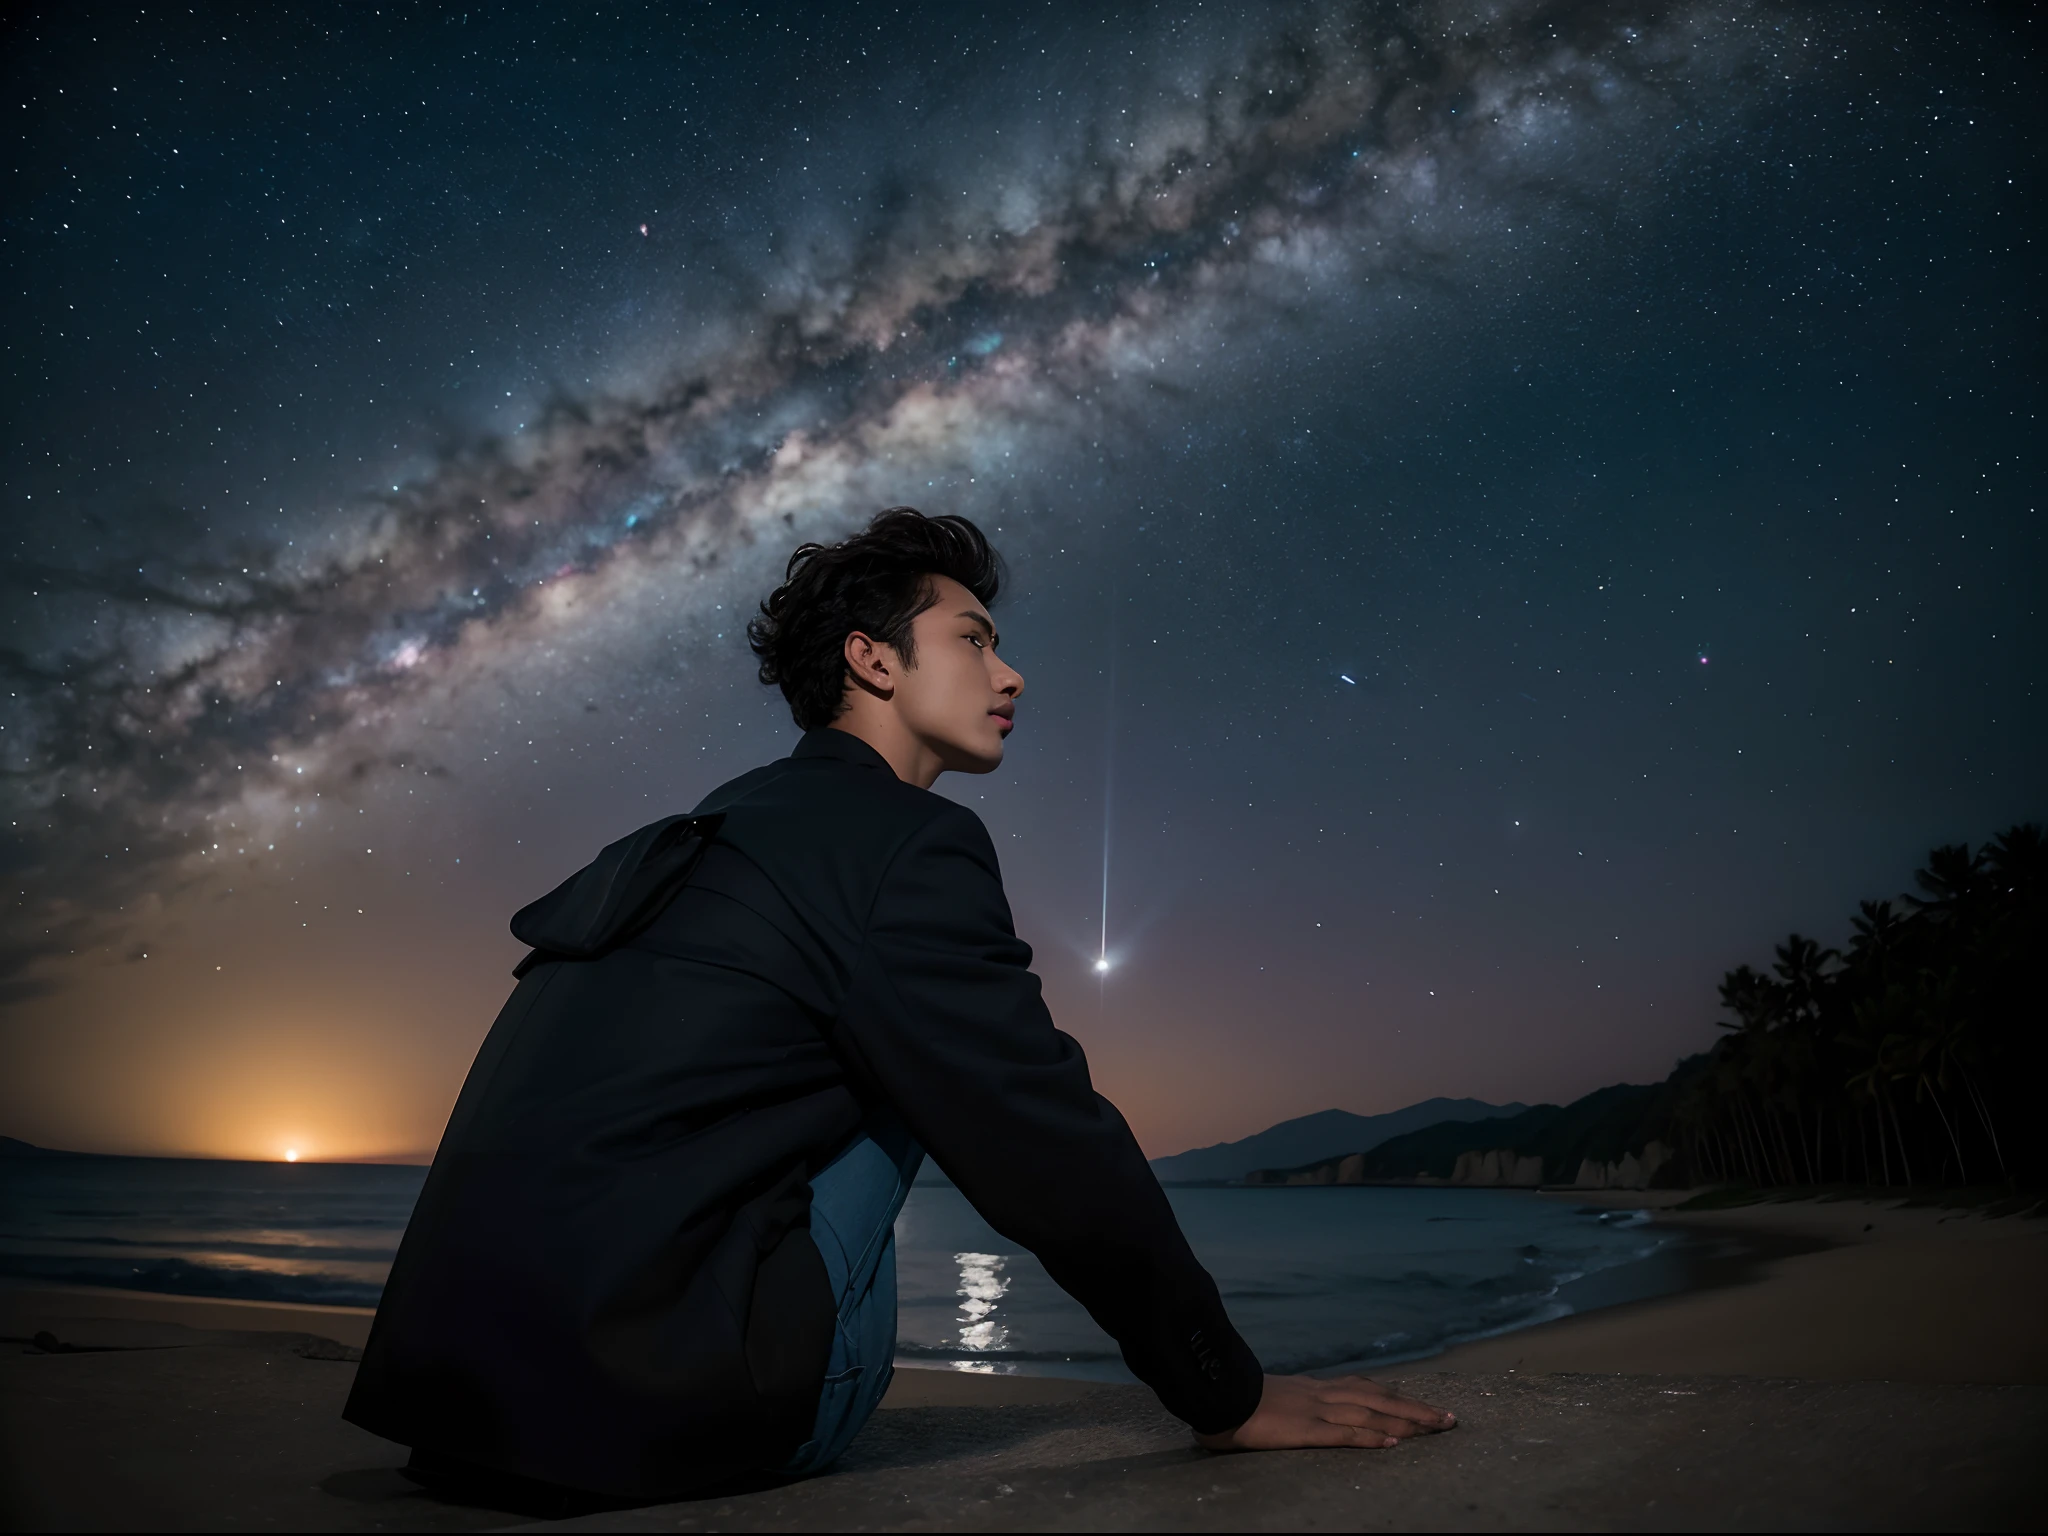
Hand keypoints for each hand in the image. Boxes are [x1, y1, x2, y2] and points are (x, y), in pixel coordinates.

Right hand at [1196, 1373, 1455, 1451]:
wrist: (1215, 1391)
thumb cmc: (1232, 1396)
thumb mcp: (1266, 1396)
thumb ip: (1284, 1403)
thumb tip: (1287, 1412)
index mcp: (1313, 1388)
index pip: (1362, 1388)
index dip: (1394, 1396)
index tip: (1419, 1403)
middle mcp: (1321, 1394)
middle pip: (1380, 1397)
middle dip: (1416, 1409)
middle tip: (1448, 1419)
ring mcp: (1315, 1410)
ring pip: (1372, 1412)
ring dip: (1408, 1420)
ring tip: (1437, 1428)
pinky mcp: (1305, 1429)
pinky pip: (1345, 1433)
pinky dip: (1372, 1436)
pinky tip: (1394, 1443)